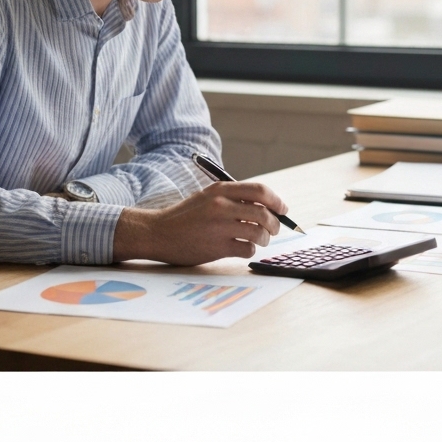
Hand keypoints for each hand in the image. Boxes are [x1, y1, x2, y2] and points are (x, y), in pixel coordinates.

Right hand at [113, 182, 288, 265]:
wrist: (158, 233)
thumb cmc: (186, 216)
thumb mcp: (207, 197)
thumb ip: (233, 198)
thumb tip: (267, 206)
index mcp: (220, 190)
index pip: (260, 191)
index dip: (276, 201)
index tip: (283, 209)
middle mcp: (221, 206)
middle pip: (264, 214)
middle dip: (275, 224)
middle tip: (274, 229)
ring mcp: (219, 227)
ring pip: (258, 233)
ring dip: (263, 239)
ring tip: (257, 240)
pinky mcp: (217, 247)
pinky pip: (247, 250)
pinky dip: (249, 250)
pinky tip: (240, 248)